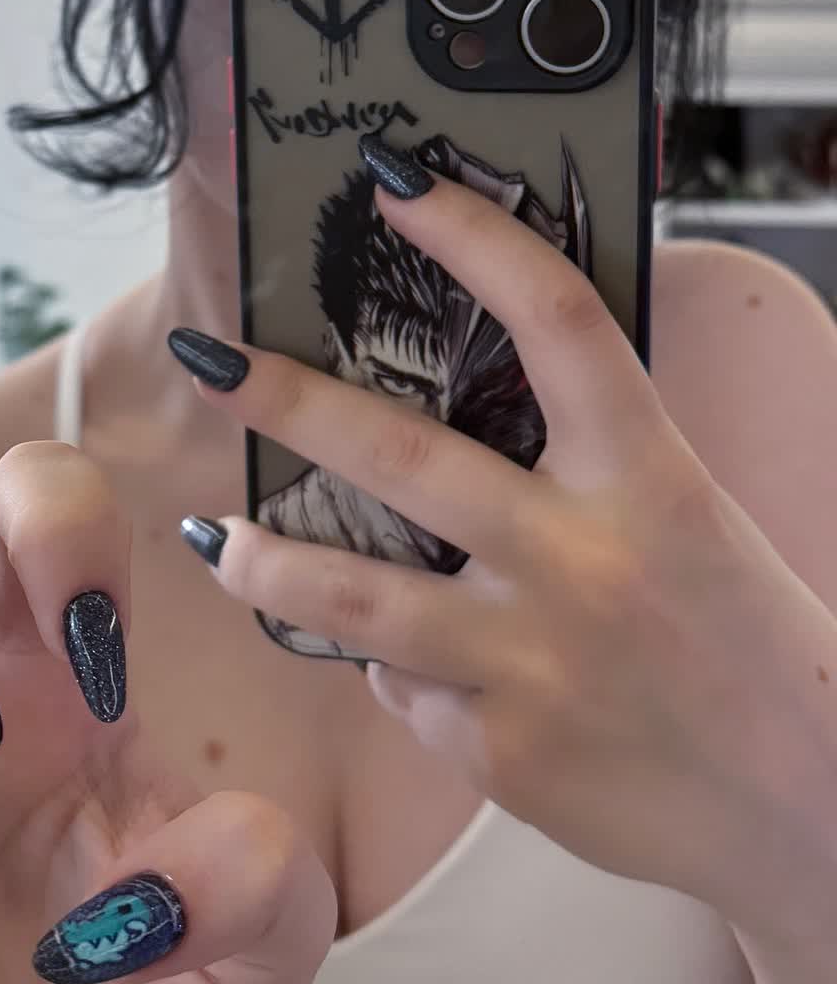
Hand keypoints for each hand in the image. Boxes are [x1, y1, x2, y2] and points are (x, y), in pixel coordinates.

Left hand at [171, 134, 836, 950]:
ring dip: (263, 561)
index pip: (558, 321)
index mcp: (651, 478)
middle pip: (400, 455)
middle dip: (284, 400)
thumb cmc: (741, 646)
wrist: (809, 805)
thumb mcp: (683, 524)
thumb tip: (431, 463)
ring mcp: (529, 659)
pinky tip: (421, 677)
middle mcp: (583, 559)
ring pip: (351, 594)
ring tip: (213, 542)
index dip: (473, 235)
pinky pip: (404, 689)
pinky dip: (398, 673)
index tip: (394, 178)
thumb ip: (578, 477)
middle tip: (207, 359)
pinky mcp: (496, 748)